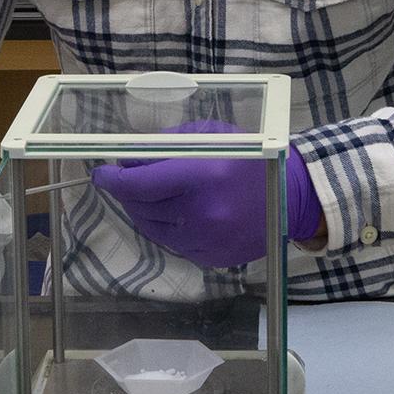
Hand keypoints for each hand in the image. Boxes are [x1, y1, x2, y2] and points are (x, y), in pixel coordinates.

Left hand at [89, 122, 321, 267]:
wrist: (292, 196)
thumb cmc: (251, 157)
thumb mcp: (212, 135)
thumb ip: (168, 145)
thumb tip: (130, 158)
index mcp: (201, 175)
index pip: (139, 184)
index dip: (113, 180)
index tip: (101, 173)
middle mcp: (201, 212)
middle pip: (141, 206)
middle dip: (128, 191)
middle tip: (127, 178)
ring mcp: (206, 240)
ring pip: (152, 228)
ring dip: (143, 210)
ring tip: (150, 194)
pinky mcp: (211, 258)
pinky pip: (172, 243)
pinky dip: (165, 227)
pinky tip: (175, 212)